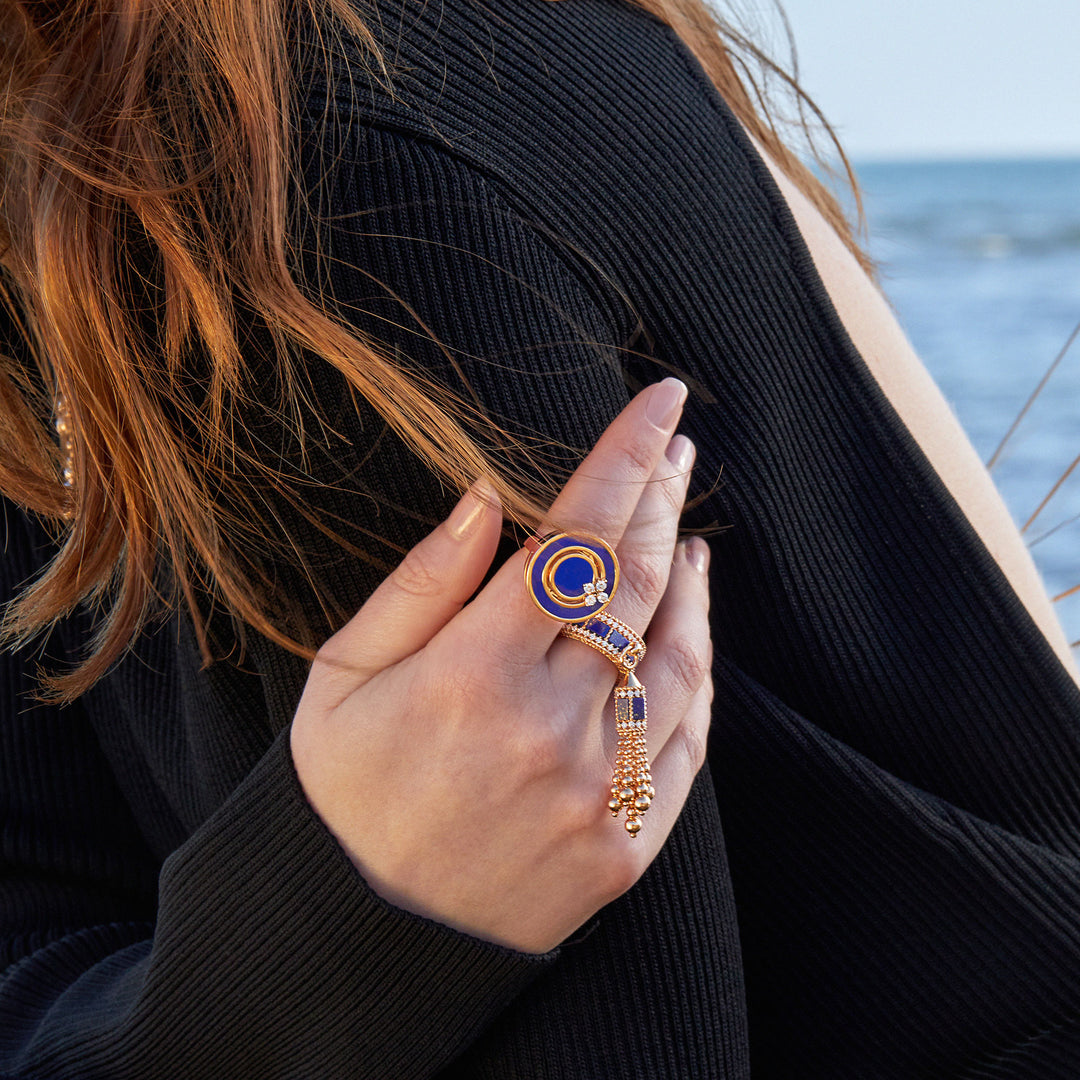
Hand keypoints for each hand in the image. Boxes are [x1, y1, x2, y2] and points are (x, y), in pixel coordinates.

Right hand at [290, 378, 712, 953]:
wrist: (365, 938)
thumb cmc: (344, 792)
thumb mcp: (344, 678)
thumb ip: (420, 587)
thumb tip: (486, 500)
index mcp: (470, 673)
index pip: (574, 536)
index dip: (626, 457)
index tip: (664, 402)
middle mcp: (547, 727)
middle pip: (635, 583)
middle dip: (662, 500)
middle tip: (678, 449)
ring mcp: (597, 791)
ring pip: (678, 657)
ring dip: (690, 584)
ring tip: (686, 533)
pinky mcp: (626, 844)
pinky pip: (687, 742)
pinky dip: (698, 672)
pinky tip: (692, 630)